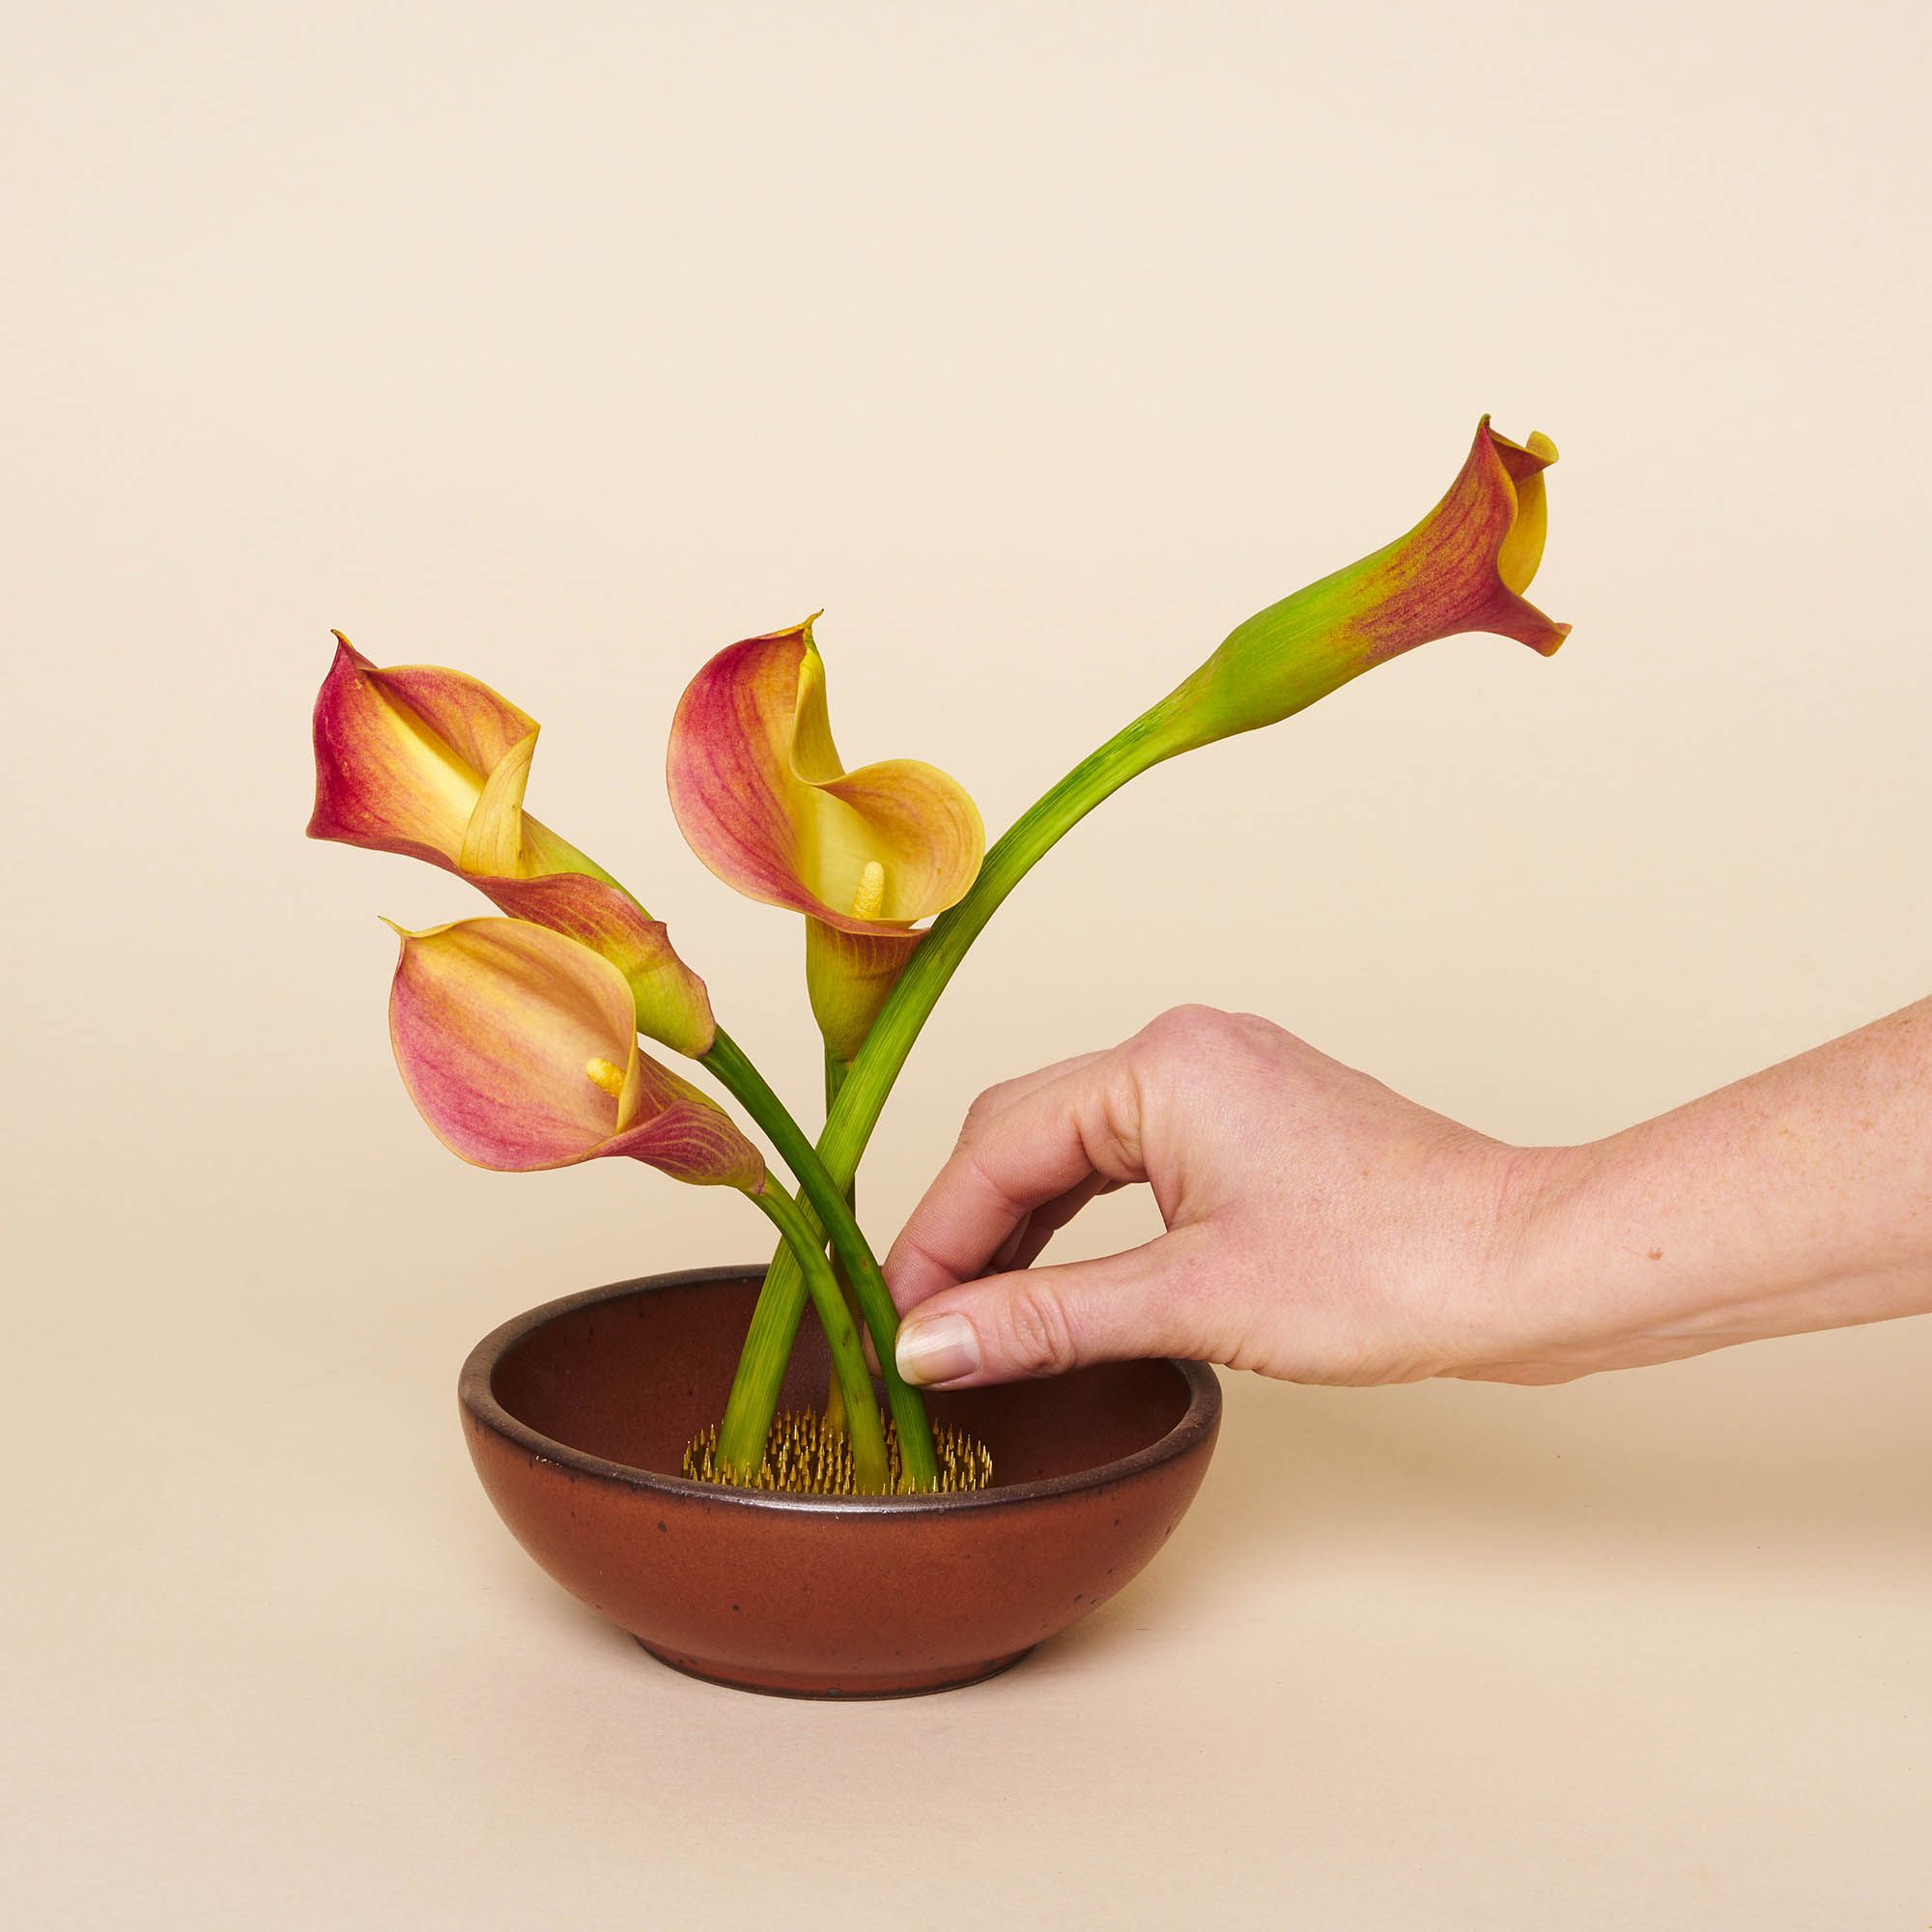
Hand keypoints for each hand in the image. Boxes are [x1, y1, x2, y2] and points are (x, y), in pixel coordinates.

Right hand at [885, 1005, 1550, 1388]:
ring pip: (1072, 1145)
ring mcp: (1222, 1082)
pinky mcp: (1251, 1124)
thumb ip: (1044, 1318)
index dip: (932, 1241)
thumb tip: (930, 1344)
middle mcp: (1182, 1051)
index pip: (996, 1146)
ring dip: (1017, 1227)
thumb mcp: (1191, 1301)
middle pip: (1023, 1131)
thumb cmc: (1389, 1268)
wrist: (1525, 1267)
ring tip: (975, 1315)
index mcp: (1159, 1064)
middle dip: (964, 1228)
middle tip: (923, 1326)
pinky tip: (1054, 1279)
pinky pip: (1128, 1160)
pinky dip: (1080, 1220)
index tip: (892, 1324)